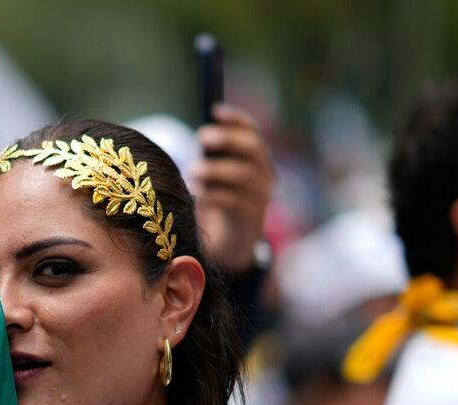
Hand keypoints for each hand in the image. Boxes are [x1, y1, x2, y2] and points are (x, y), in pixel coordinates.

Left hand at [190, 104, 274, 274]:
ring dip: (214, 170)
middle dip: (227, 138)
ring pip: (242, 175)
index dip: (236, 118)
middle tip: (202, 137)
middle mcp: (265, 174)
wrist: (232, 242)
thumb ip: (212, 157)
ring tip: (192, 171)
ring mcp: (261, 197)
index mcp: (256, 159)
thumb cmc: (219, 199)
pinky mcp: (251, 218)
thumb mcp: (216, 175)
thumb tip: (201, 137)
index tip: (215, 110)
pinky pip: (233, 202)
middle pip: (252, 148)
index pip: (253, 131)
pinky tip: (197, 194)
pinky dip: (212, 195)